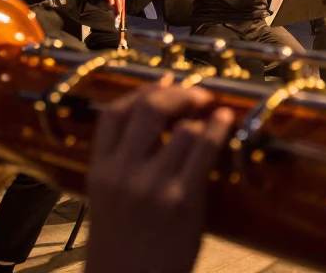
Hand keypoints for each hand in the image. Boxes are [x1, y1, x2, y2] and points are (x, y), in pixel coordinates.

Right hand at [86, 78, 233, 272]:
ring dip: (203, 116)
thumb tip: (155, 119)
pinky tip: (226, 122)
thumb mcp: (107, 199)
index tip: (166, 83)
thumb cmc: (123, 244)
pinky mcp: (181, 198)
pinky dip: (219, 127)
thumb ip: (123, 161)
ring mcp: (152, 184)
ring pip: (184, 126)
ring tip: (213, 115)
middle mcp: (122, 173)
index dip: (144, 90)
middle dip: (179, 93)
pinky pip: (205, 147)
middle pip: (150, 107)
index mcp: (99, 171)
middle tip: (198, 95)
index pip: (113, 112)